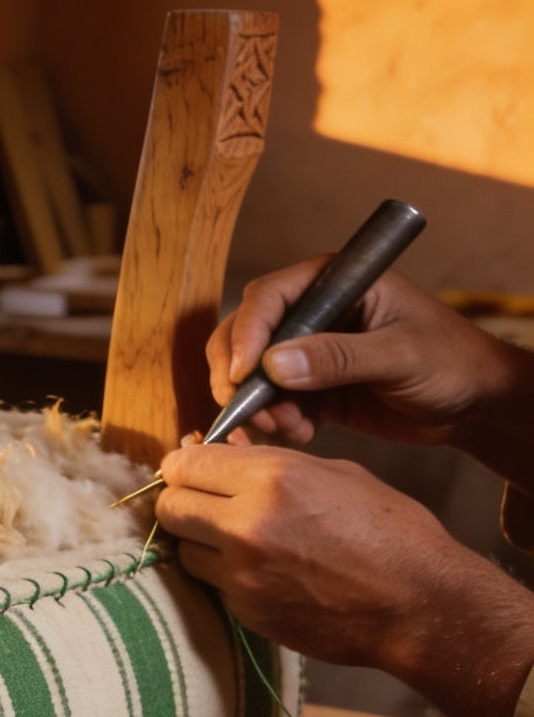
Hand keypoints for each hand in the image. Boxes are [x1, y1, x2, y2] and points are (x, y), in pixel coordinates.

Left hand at [156, 440, 533, 716]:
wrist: (420, 606)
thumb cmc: (391, 533)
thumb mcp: (336, 474)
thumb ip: (271, 464)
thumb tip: (222, 455)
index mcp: (270, 478)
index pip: (183, 463)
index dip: (185, 465)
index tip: (194, 470)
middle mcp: (246, 524)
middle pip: (169, 506)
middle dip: (183, 501)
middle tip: (206, 504)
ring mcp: (242, 573)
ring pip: (183, 548)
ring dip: (200, 542)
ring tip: (236, 540)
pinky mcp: (246, 610)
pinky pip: (212, 584)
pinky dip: (226, 575)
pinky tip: (261, 571)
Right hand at [208, 263, 533, 470]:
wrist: (476, 405)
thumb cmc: (454, 362)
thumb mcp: (402, 355)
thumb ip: (339, 358)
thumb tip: (274, 365)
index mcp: (335, 283)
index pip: (269, 298)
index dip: (247, 334)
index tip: (242, 374)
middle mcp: (315, 312)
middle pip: (246, 334)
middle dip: (240, 375)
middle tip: (250, 410)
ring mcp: (310, 350)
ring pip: (253, 373)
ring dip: (258, 403)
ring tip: (288, 427)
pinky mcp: (312, 386)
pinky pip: (274, 401)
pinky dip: (276, 421)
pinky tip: (303, 433)